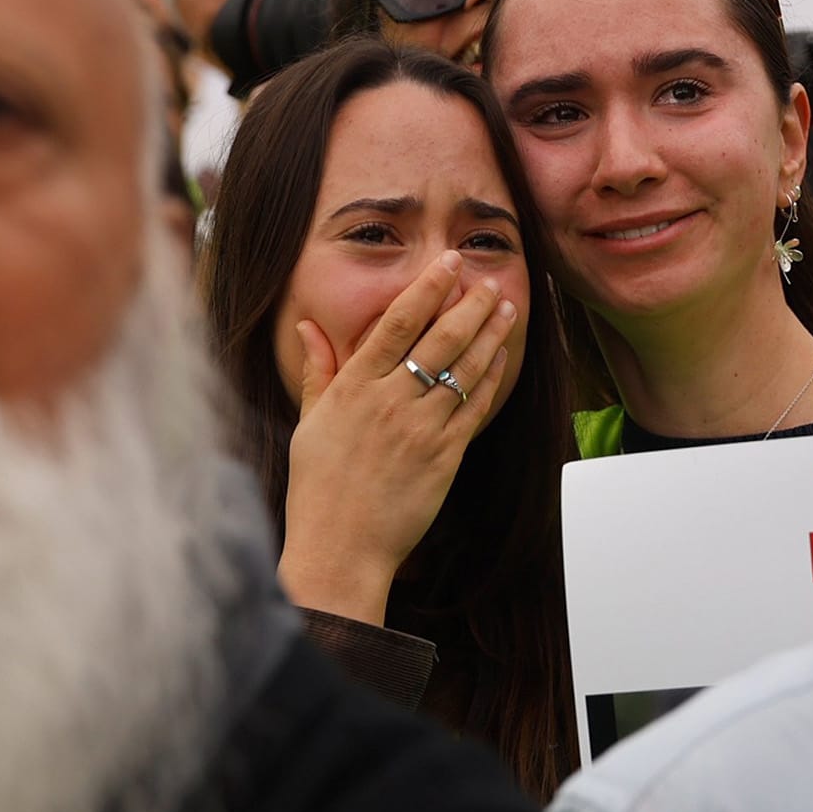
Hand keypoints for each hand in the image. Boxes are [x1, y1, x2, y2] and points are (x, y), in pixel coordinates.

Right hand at [277, 251, 516, 625]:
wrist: (342, 547)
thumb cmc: (319, 488)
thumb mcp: (309, 423)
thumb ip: (318, 371)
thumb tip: (307, 327)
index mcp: (354, 388)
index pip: (397, 323)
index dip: (428, 288)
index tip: (448, 263)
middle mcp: (391, 402)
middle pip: (440, 339)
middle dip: (469, 304)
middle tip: (487, 280)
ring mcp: (421, 429)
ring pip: (465, 369)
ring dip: (490, 335)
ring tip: (505, 308)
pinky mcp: (445, 457)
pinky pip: (475, 408)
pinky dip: (491, 379)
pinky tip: (502, 358)